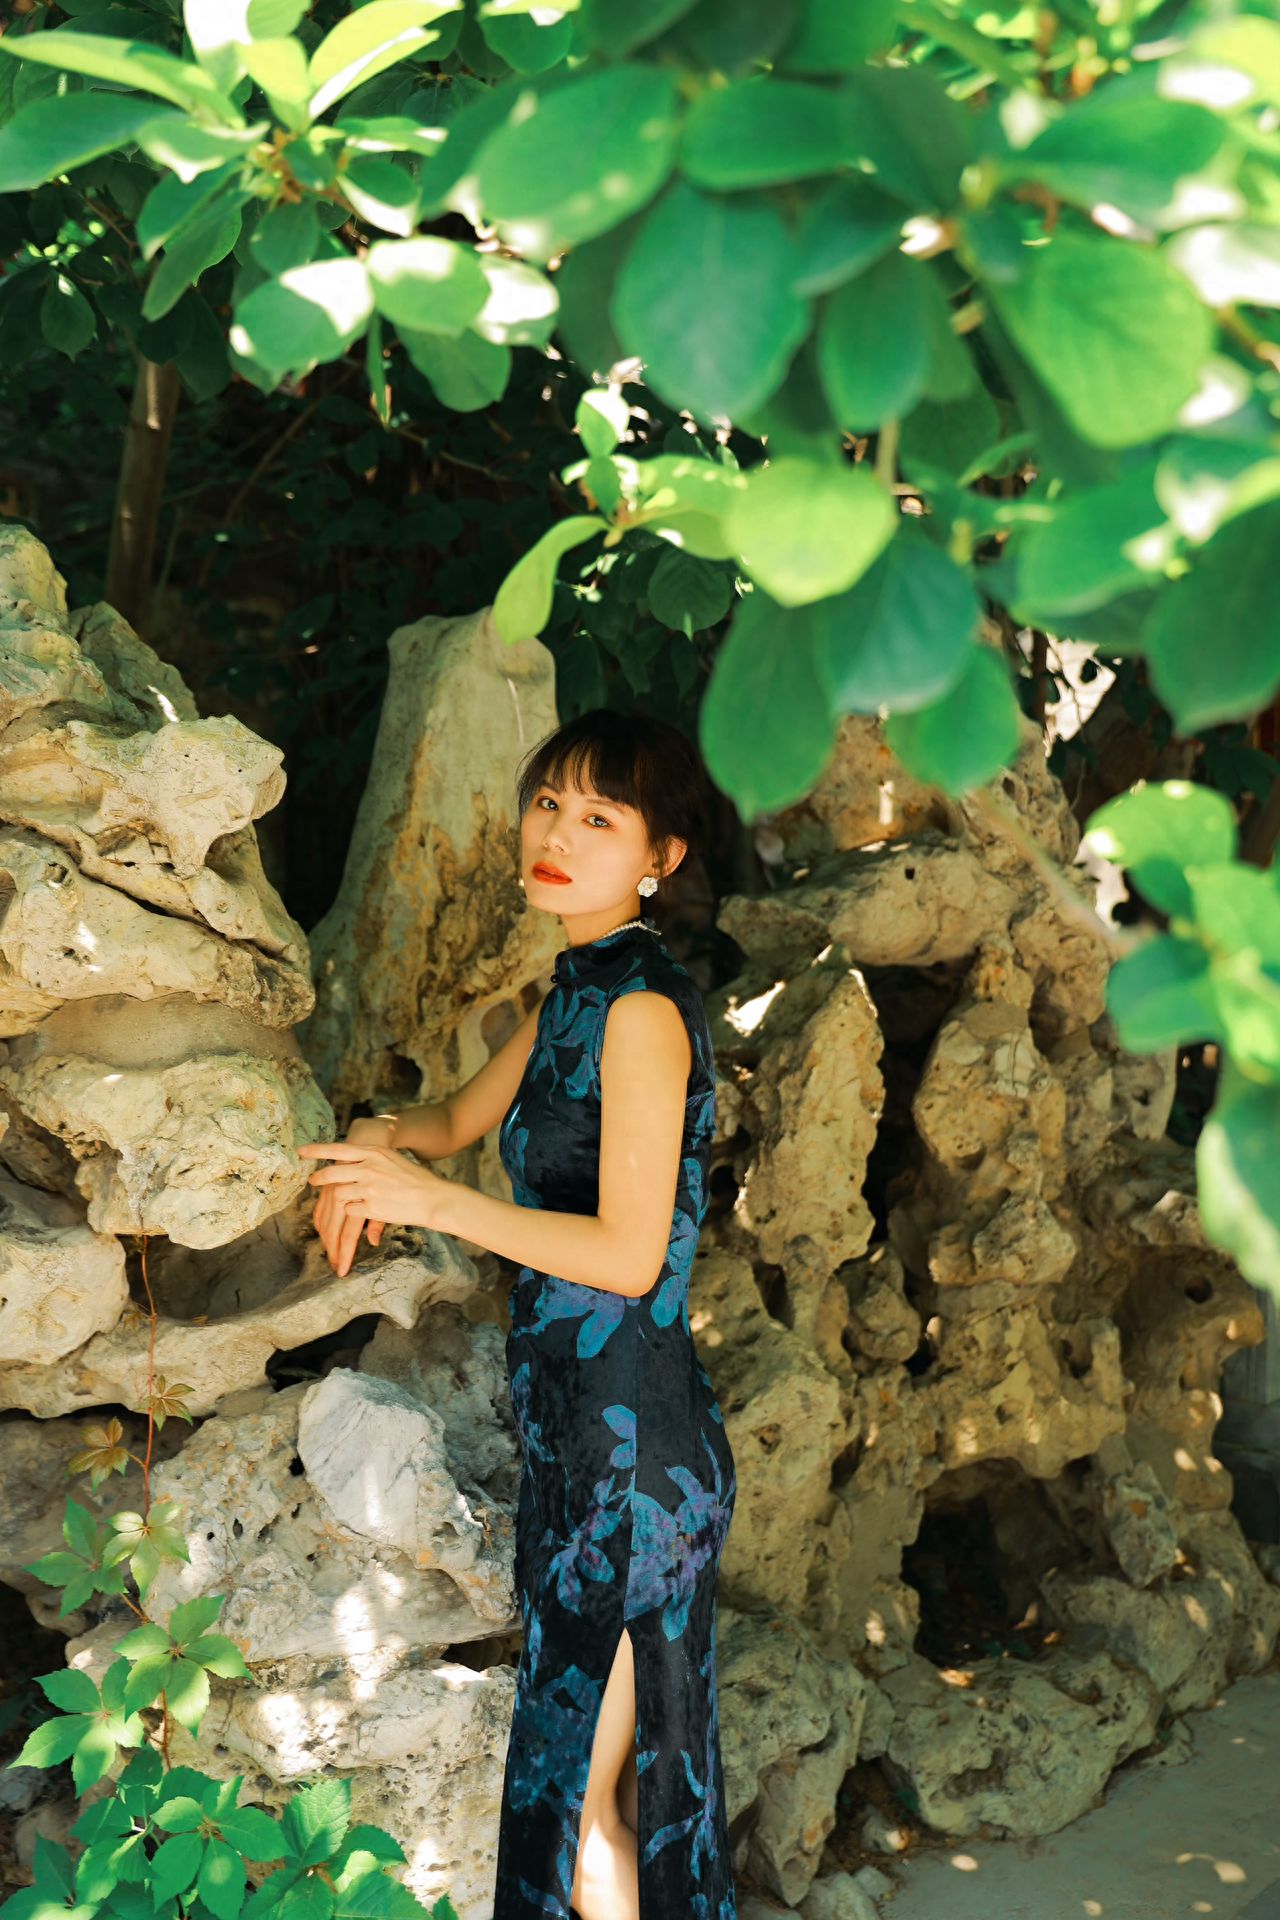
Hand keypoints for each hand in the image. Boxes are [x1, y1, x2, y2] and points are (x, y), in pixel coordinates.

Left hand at [297, 1138, 452, 1276]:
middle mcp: (369, 1167)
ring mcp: (369, 1187)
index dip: (318, 1150)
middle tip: (312, 1180)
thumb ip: (370, 1159)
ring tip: (347, 1200)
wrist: (433, 1198)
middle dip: (319, 1178)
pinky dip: (353, 1211)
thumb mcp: (391, 1160)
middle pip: (332, 1172)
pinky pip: (350, 1210)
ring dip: (340, 1198)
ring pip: (339, 1193)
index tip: (301, 1151)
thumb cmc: (414, 1179)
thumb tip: (348, 1162)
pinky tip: (363, 1210)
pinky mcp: (371, 1206)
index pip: (339, 1149)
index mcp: (374, 1153)